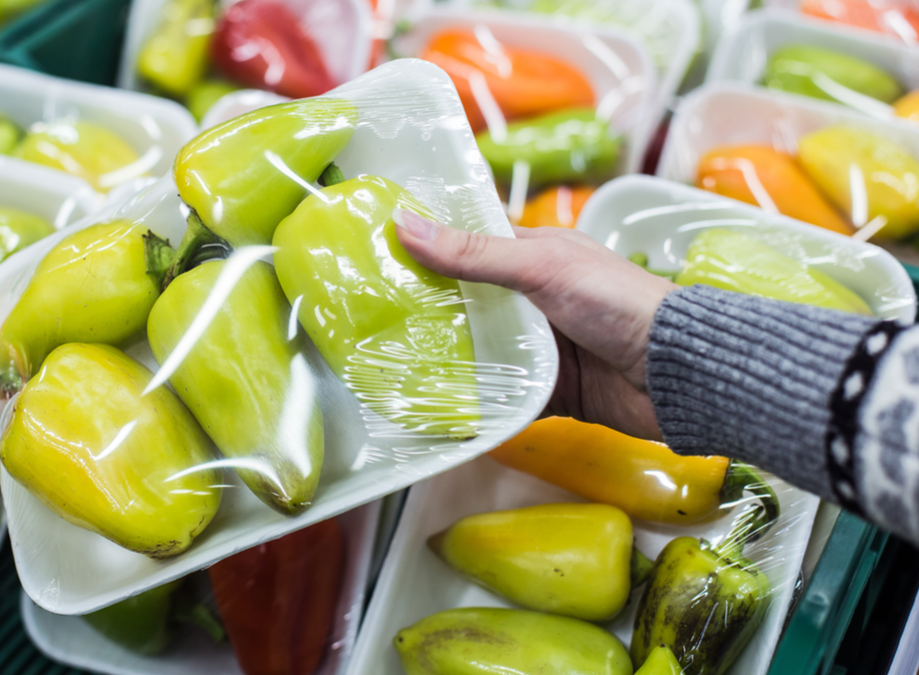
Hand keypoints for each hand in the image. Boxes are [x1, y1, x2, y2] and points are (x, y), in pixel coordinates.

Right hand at [393, 208, 676, 440]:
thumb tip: (405, 224)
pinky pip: (501, 395)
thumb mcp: (542, 267)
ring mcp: (540, 346)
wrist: (676, 373)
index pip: (470, 248)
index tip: (376, 257)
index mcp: (536, 257)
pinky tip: (435, 405)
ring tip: (390, 364)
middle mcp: (534, 300)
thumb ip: (475, 253)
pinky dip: (475, 401)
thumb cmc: (618, 303)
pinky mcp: (547, 389)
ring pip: (480, 352)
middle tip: (369, 319)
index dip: (428, 252)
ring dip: (446, 360)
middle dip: (426, 312)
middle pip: (468, 305)